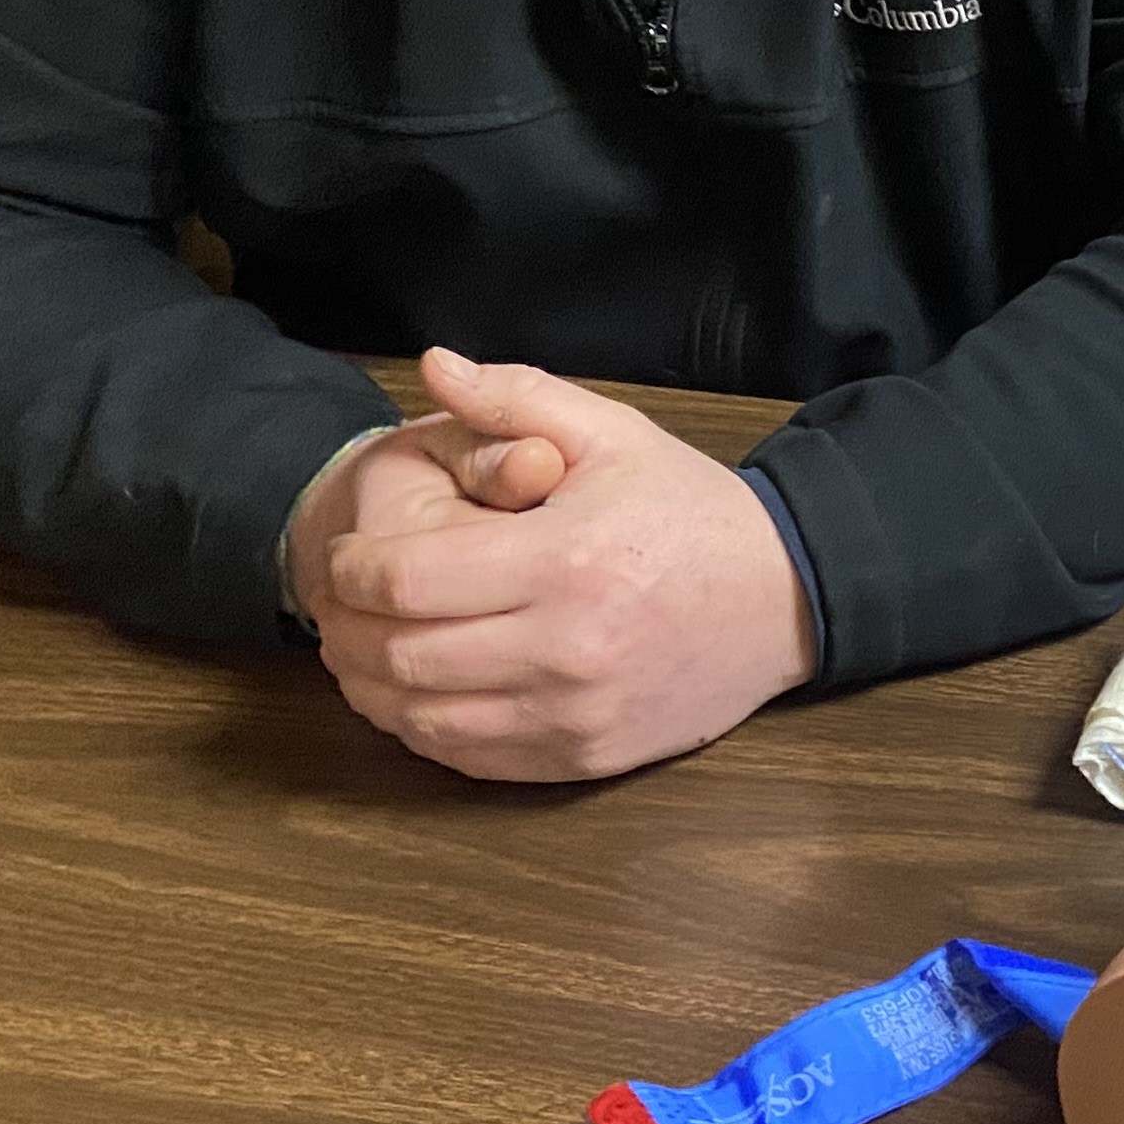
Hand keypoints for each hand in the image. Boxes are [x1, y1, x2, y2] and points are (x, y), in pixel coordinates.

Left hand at [305, 349, 815, 783]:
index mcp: (564, 560)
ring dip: (371, 685)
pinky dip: (421, 727)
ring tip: (362, 646)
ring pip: (422, 717)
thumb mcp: (614, 435)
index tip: (349, 552)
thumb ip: (517, 399)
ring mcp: (573, 713)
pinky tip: (415, 692)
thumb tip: (434, 366)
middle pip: (399, 655)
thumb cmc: (690, 511)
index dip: (352, 567)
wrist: (785, 599)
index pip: (407, 579)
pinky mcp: (583, 757)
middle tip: (337, 601)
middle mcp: (564, 647)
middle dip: (346, 626)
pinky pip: (468, 756)